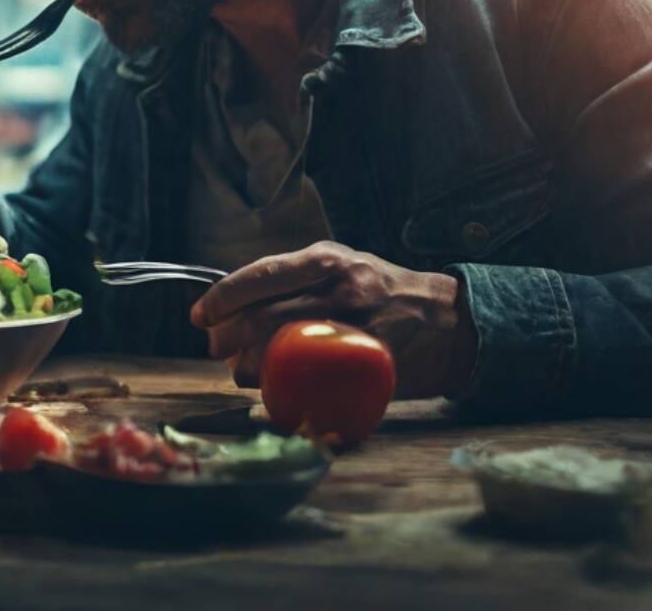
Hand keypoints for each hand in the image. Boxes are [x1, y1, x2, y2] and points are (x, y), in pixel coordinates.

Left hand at [189, 241, 478, 398]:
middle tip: (217, 350)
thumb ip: (293, 279)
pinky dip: (284, 390)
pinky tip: (276, 390)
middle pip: (263, 318)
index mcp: (326, 260)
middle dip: (228, 339)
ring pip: (282, 351)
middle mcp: (339, 288)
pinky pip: (314, 381)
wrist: (451, 321)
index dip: (222, 298)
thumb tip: (234, 305)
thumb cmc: (384, 294)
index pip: (259, 275)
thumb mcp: (340, 268)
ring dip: (250, 368)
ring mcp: (356, 327)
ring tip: (244, 371)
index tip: (200, 317)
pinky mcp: (369, 364)